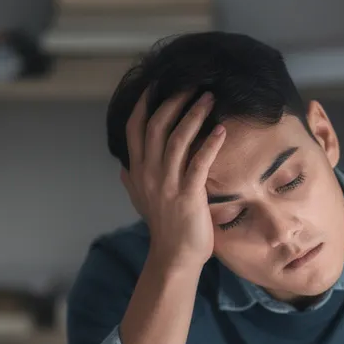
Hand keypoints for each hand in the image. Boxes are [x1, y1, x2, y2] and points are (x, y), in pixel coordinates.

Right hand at [121, 89, 225, 272]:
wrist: (174, 257)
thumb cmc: (163, 229)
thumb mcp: (140, 202)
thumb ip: (131, 181)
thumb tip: (123, 167)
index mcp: (138, 171)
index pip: (134, 129)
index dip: (144, 104)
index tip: (156, 85)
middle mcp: (149, 173)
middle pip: (157, 126)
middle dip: (174, 101)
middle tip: (193, 86)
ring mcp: (168, 184)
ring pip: (178, 139)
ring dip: (194, 115)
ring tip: (209, 98)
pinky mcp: (188, 194)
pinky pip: (199, 162)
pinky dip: (210, 143)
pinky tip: (221, 130)